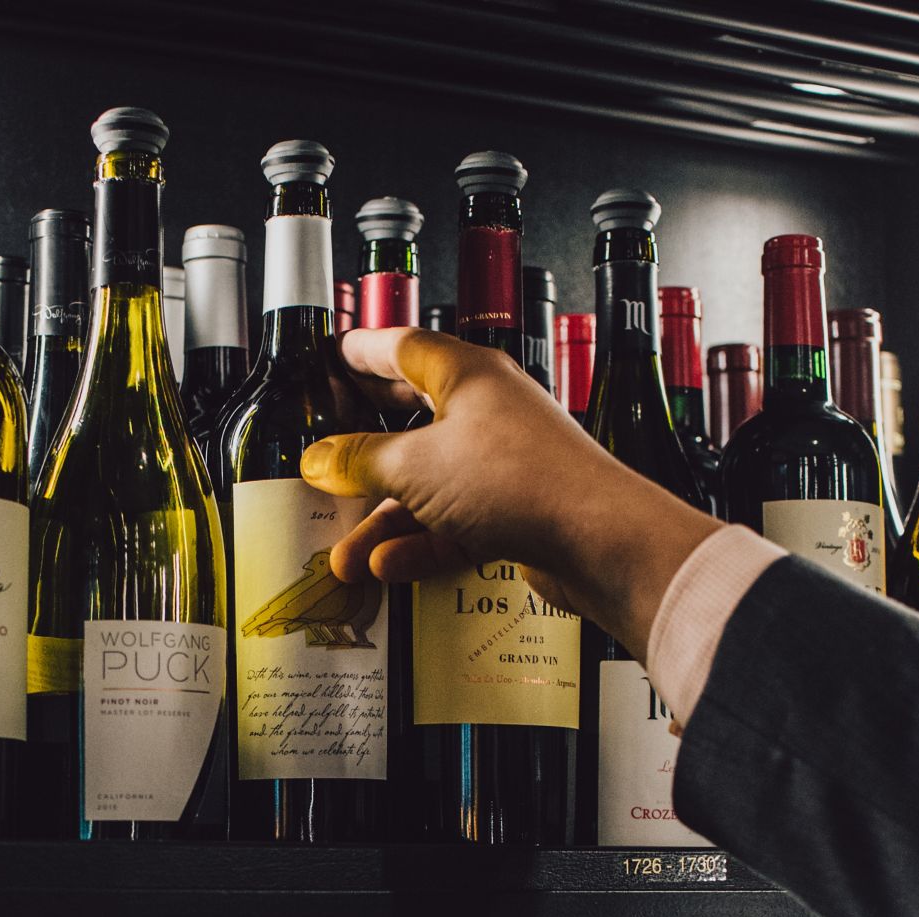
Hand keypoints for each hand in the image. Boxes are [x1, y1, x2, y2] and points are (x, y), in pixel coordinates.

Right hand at [300, 327, 719, 661]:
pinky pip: (454, 523)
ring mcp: (502, 463)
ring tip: (346, 554)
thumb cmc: (520, 479)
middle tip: (332, 442)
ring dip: (386, 520)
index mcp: (467, 376)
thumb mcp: (416, 467)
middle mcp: (488, 413)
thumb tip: (321, 459)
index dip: (362, 352)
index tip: (334, 357)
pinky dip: (422, 543)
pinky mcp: (514, 511)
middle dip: (366, 443)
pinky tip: (389, 565)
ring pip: (430, 485)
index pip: (402, 348)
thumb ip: (360, 462)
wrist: (597, 539)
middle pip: (413, 418)